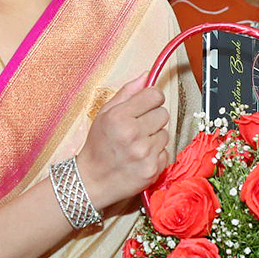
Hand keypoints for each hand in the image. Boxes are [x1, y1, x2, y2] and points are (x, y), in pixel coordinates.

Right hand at [76, 73, 169, 210]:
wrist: (92, 181)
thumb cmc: (98, 146)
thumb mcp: (105, 114)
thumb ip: (127, 93)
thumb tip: (147, 76)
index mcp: (119, 117)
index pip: (155, 95)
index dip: (151, 99)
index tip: (146, 105)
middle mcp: (133, 134)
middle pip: (163, 113)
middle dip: (152, 119)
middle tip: (137, 128)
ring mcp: (144, 153)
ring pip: (166, 133)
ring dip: (154, 137)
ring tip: (137, 145)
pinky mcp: (153, 169)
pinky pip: (166, 152)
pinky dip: (155, 154)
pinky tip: (140, 157)